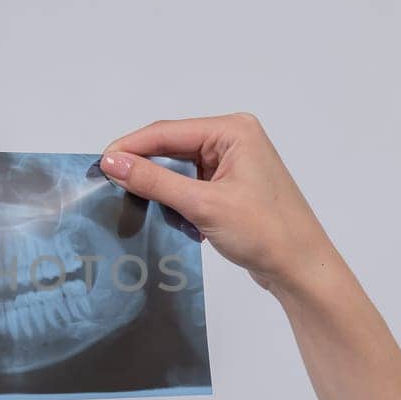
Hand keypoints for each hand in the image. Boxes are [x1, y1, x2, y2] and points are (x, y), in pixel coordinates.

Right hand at [100, 113, 336, 294]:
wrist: (301, 268)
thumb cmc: (266, 232)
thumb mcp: (203, 205)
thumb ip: (154, 182)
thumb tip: (113, 163)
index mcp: (233, 130)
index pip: (167, 132)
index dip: (130, 147)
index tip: (99, 164)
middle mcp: (234, 139)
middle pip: (172, 147)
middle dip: (143, 167)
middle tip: (108, 184)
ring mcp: (233, 164)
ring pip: (179, 168)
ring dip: (159, 187)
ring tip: (131, 202)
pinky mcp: (230, 187)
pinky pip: (190, 185)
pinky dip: (174, 200)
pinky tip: (162, 215)